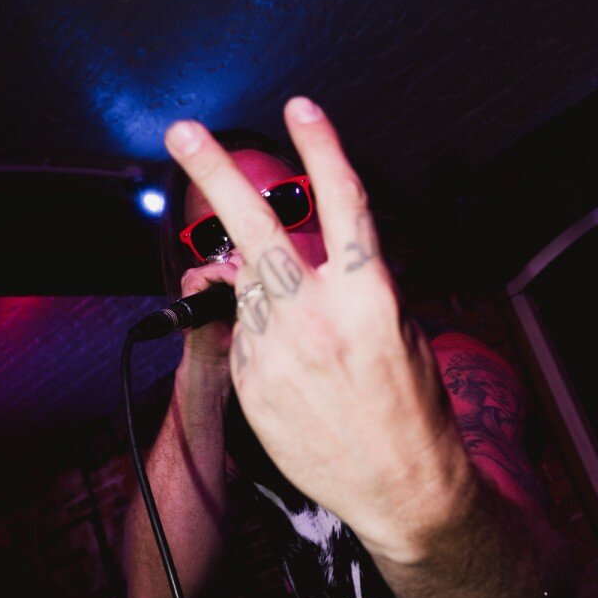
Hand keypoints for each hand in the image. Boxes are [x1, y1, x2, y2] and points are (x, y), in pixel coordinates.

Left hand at [164, 98, 472, 557]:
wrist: (402, 489)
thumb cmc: (414, 408)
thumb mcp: (401, 329)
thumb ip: (351, 284)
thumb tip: (308, 255)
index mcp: (367, 296)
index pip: (341, 202)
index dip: (321, 146)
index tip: (300, 108)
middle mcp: (315, 318)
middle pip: (255, 230)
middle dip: (214, 173)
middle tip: (183, 133)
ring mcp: (275, 353)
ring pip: (249, 290)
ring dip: (266, 291)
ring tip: (308, 335)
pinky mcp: (251, 385)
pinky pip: (246, 337)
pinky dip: (264, 337)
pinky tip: (298, 372)